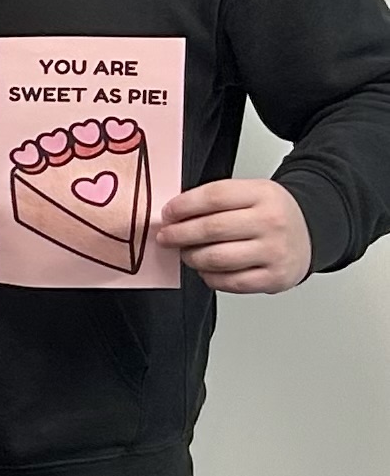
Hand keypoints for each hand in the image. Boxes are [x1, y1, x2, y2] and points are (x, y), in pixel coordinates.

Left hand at [157, 177, 313, 293]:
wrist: (310, 232)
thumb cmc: (271, 214)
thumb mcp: (250, 193)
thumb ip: (216, 200)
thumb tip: (173, 215)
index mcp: (263, 194)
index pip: (214, 196)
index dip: (183, 206)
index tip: (167, 214)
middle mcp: (271, 222)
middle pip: (211, 228)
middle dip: (179, 234)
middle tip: (166, 237)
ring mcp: (275, 252)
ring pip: (216, 258)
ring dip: (191, 257)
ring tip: (186, 253)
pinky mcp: (274, 278)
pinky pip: (229, 282)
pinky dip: (209, 277)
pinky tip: (206, 269)